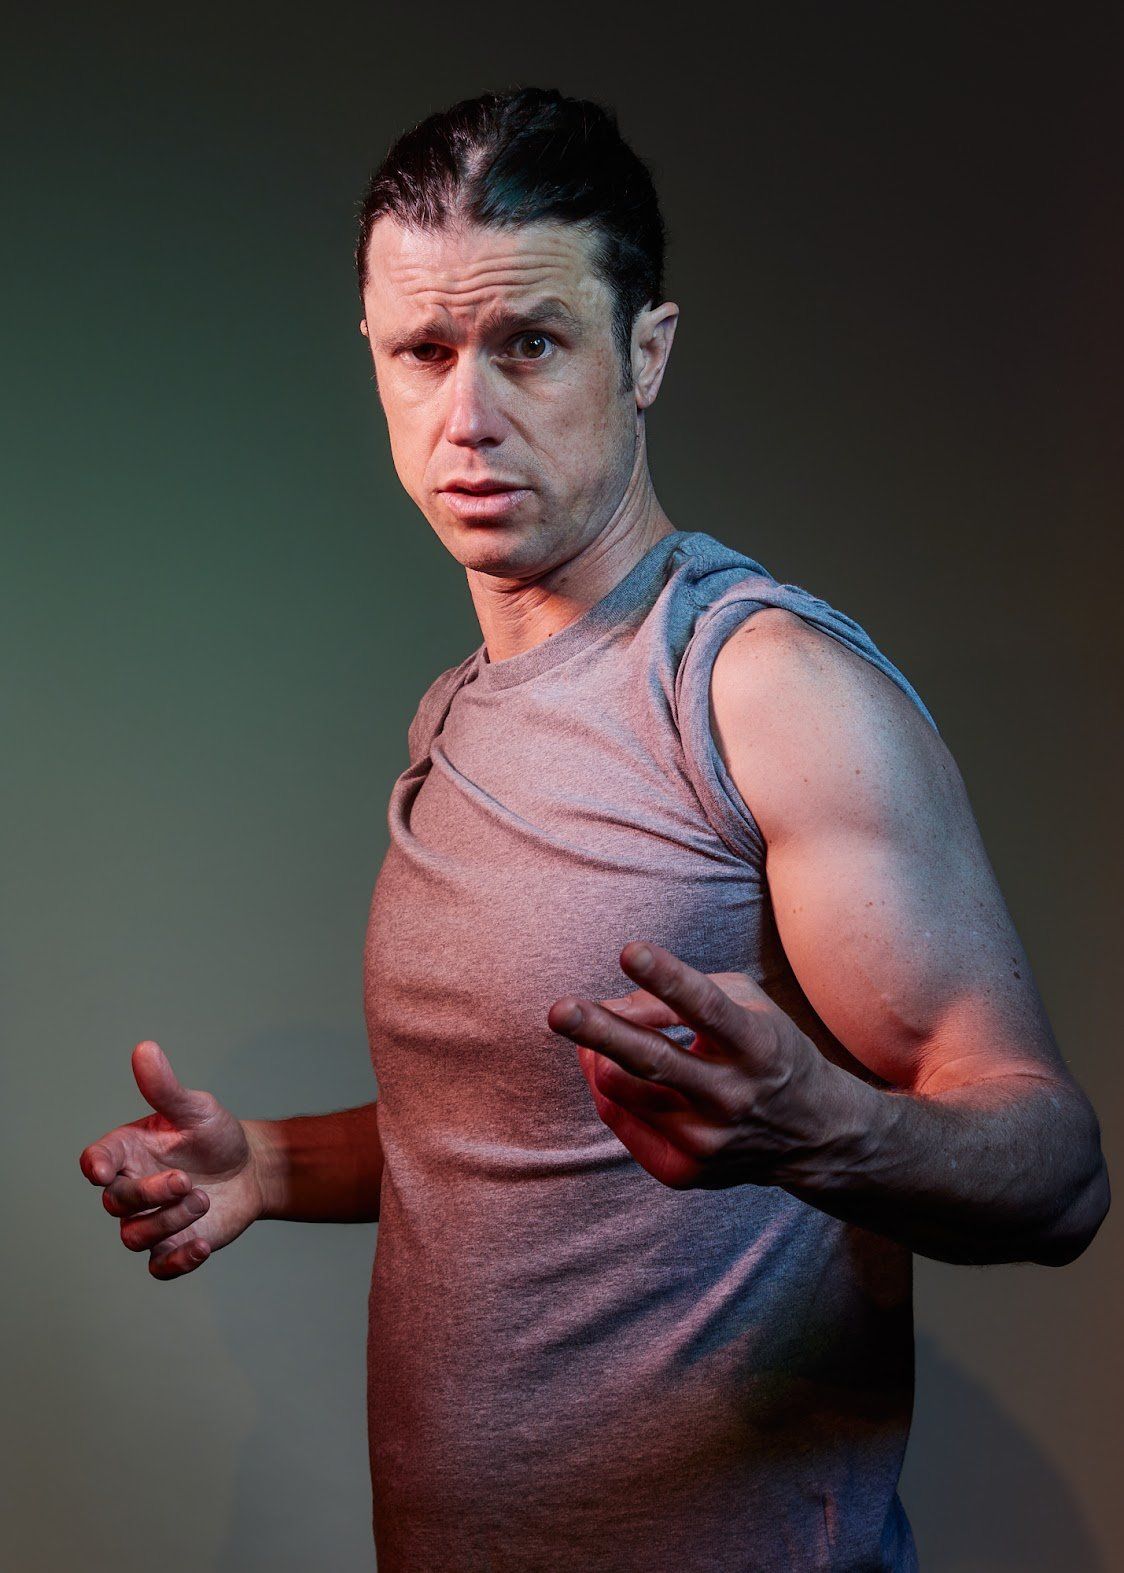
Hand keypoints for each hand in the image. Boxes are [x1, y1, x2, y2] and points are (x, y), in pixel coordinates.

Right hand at [78, 1040, 267, 1279]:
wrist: (251, 1169)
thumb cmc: (215, 1135)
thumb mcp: (195, 1109)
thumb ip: (166, 1088)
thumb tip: (145, 1049)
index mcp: (129, 1151)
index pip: (97, 1160)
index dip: (95, 1166)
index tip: (102, 1170)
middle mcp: (133, 1187)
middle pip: (117, 1201)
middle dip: (149, 1194)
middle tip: (186, 1181)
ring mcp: (150, 1220)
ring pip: (134, 1235)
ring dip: (168, 1221)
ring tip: (204, 1199)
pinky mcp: (172, 1246)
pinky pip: (159, 1267)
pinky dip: (177, 1261)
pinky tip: (201, 1246)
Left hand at [547, 941, 830, 1190]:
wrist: (812, 1133)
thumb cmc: (766, 1046)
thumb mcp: (742, 1002)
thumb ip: (675, 996)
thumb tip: (605, 1008)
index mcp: (755, 1043)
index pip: (705, 1007)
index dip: (666, 978)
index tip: (630, 951)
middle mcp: (732, 1096)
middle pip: (653, 1061)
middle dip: (601, 1032)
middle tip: (560, 1010)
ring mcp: (707, 1141)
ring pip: (621, 1090)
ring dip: (596, 1054)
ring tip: (595, 1037)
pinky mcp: (685, 1171)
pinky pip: (620, 1120)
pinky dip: (611, 1089)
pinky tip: (624, 1074)